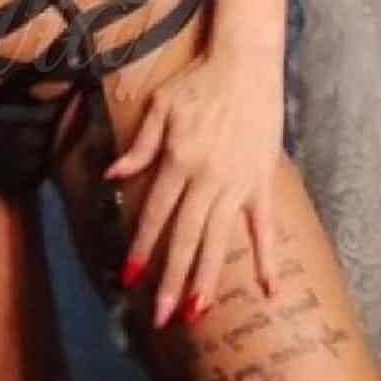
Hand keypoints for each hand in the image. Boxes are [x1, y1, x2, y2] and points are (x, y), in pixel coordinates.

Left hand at [102, 44, 283, 328]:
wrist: (246, 63)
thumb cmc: (198, 82)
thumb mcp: (159, 107)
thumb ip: (139, 146)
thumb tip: (112, 177)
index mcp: (178, 162)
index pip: (155, 216)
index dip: (141, 249)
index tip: (128, 278)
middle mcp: (207, 179)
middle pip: (185, 239)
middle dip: (171, 281)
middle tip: (161, 317)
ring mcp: (237, 184)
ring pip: (219, 241)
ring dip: (206, 279)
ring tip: (197, 314)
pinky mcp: (261, 183)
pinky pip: (263, 229)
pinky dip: (266, 260)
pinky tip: (268, 292)